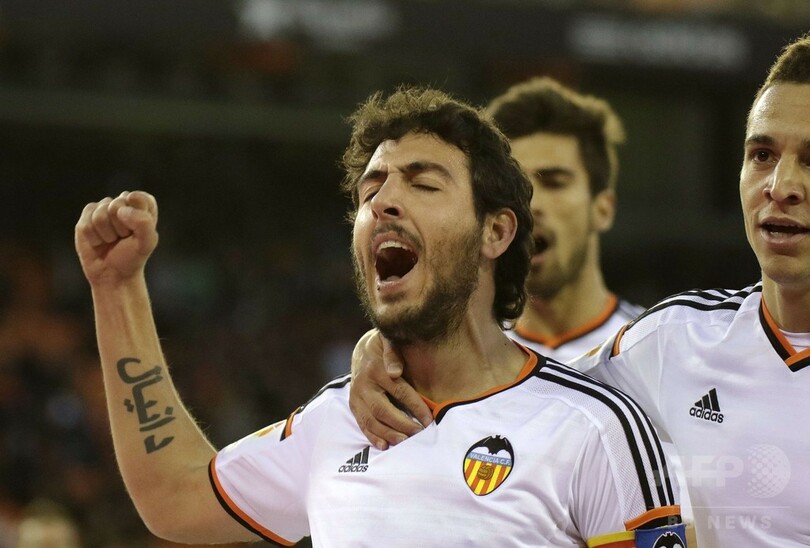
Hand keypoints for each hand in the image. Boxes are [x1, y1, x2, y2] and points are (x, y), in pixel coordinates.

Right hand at [75, 190, 158, 286]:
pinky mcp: (86, 217)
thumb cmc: (132, 257)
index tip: (136, 231)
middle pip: (116, 205)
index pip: (138, 198)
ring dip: (106, 234)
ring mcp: (103, 209)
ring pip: (100, 215)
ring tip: (111, 240)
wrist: (113, 274)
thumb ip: (143, 223)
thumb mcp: (147, 243)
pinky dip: (93, 238)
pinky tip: (98, 242)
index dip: (136, 216)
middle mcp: (122, 203)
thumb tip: (120, 210)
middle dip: (120, 227)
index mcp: (142, 205)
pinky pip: (86, 224)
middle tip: (123, 238)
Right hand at [349, 329, 432, 449]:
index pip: (399, 391)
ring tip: (404, 442)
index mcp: (376, 369)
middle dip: (402, 424)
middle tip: (419, 434)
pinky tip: (384, 445)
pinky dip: (372, 436)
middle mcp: (363, 384)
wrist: (362, 350)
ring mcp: (356, 396)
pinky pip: (361, 424)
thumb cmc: (383, 347)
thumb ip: (393, 353)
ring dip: (388, 433)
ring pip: (371, 420)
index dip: (415, 406)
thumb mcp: (389, 341)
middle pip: (383, 410)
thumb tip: (395, 372)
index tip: (429, 419)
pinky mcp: (353, 405)